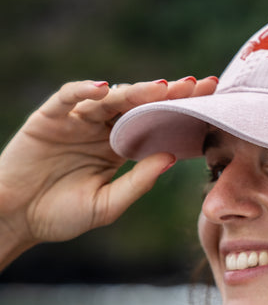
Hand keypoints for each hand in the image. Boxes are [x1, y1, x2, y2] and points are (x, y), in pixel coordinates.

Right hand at [0, 77, 216, 260]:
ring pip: (110, 98)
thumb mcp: (108, 205)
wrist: (16, 220)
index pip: (154, 124)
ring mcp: (76, 121)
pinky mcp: (49, 117)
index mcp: (118, 149)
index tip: (210, 103)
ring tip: (161, 88)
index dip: (179, 113)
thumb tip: (172, 158)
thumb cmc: (61, 216)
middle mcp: (101, 130)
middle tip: (198, 84)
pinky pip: (69, 96)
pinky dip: (84, 90)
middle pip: (139, 105)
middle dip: (168, 94)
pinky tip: (104, 90)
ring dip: (135, 91)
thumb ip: (138, 182)